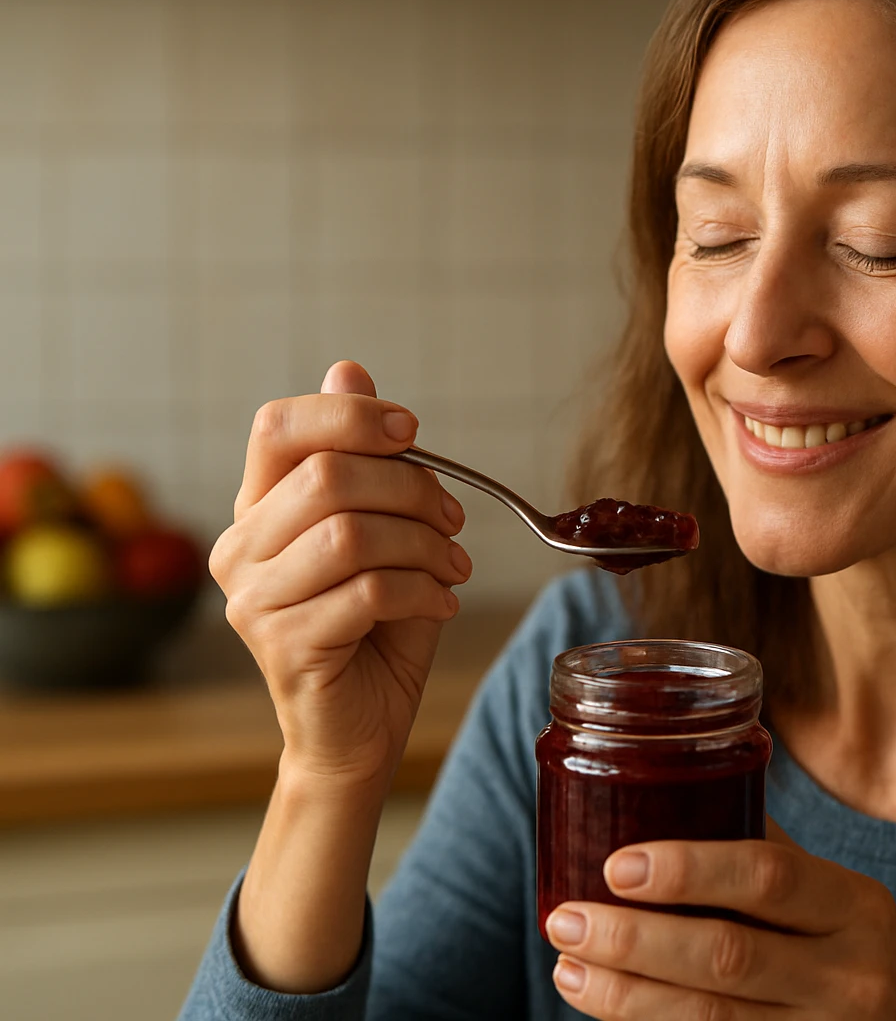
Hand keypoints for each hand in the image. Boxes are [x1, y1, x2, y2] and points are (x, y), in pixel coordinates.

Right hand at [210, 361, 469, 791]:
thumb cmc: (376, 627)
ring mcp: (252, 601)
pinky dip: (424, 591)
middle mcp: (240, 548)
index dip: (350, 416)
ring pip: (351, 535)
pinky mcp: (283, 647)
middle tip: (453, 521)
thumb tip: (348, 369)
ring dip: (423, 546)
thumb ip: (366, 459)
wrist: (362, 728)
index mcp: (259, 507)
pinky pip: (367, 593)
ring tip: (453, 568)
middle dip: (411, 489)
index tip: (411, 432)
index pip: (278, 427)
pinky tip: (443, 604)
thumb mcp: (385, 530)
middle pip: (327, 477)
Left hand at [544, 820, 895, 1019]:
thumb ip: (775, 861)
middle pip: (729, 957)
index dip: (691, 869)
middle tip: (566, 919)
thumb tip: (677, 790)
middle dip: (636, 940)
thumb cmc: (863, 959)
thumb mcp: (844, 904)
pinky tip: (611, 1012)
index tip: (617, 864)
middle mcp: (849, 976)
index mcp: (856, 908)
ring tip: (569, 968)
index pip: (769, 878)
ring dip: (627, 997)